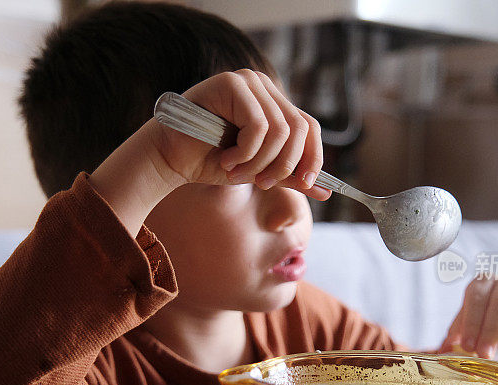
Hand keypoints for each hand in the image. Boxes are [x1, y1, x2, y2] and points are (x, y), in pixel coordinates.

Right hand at [150, 69, 329, 200]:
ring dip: (259, 163)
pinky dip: (245, 152)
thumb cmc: (211, 162)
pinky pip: (258, 126)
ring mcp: (249, 81)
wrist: (171, 158)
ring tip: (235, 173)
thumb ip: (291, 177)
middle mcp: (265, 86)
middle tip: (261, 184)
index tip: (305, 184)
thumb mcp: (259, 171)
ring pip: (280, 131)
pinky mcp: (232, 83)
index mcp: (274, 103)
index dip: (312, 157)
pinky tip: (226, 159)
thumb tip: (326, 191)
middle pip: (299, 129)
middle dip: (283, 165)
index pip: (309, 126)